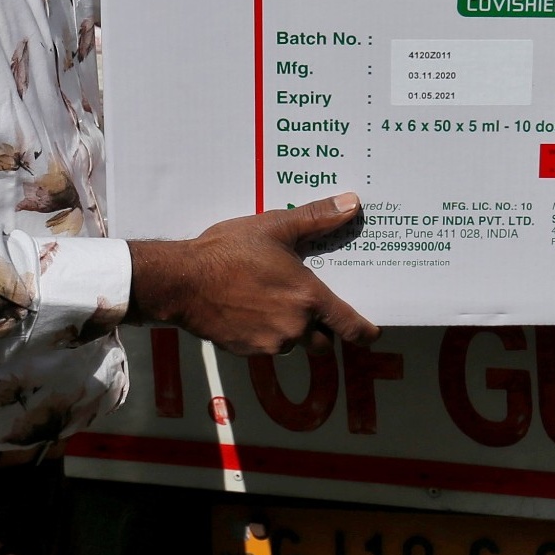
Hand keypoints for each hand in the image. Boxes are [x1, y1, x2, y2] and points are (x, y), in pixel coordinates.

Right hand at [127, 192, 378, 355]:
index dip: (365, 333)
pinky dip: (266, 332)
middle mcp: (295, 328)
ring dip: (293, 330)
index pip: (350, 327)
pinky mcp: (246, 350)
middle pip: (324, 342)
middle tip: (313, 307)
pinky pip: (267, 346)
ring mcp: (269, 343)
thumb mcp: (275, 226)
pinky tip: (251, 309)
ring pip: (294, 344)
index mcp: (308, 299)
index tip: (372, 333)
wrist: (181, 281)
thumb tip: (351, 203)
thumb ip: (316, 218)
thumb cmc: (229, 252)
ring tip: (276, 302)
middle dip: (323, 329)